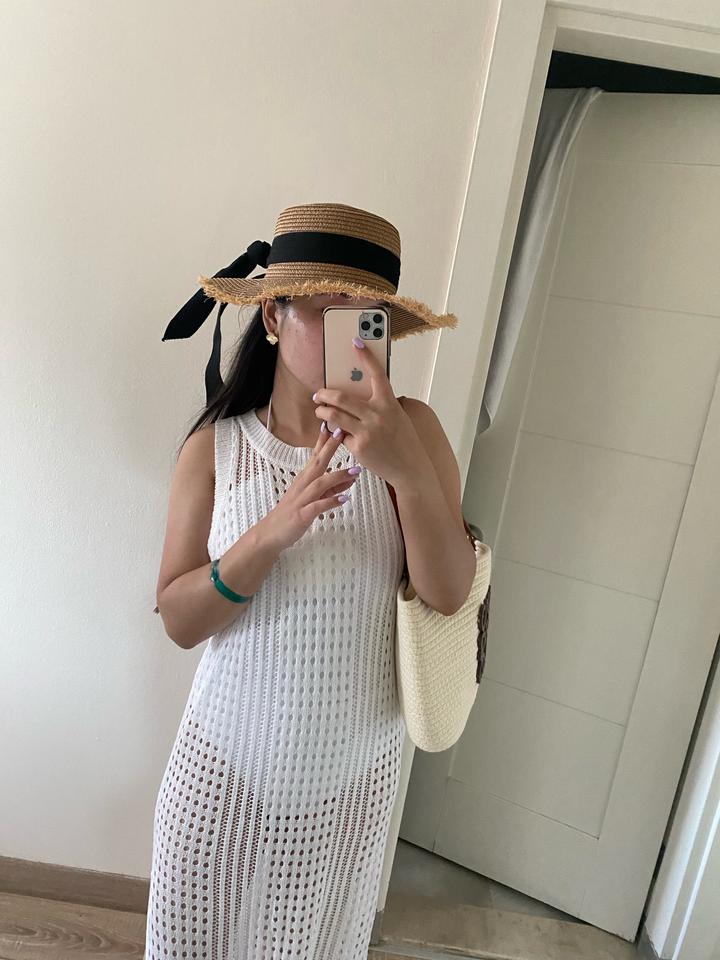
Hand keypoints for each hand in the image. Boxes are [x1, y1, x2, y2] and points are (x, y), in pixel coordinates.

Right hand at [262, 422, 360, 551]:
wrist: (270, 534)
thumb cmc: (292, 513)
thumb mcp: (314, 498)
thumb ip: (332, 488)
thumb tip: (351, 478)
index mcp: (304, 479)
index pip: (315, 455)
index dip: (324, 440)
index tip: (334, 424)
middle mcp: (302, 485)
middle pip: (317, 462)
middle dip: (330, 447)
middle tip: (342, 431)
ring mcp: (302, 499)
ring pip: (320, 484)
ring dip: (337, 476)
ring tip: (354, 471)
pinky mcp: (302, 514)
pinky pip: (317, 506)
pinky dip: (331, 502)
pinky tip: (344, 499)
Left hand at [312, 337, 425, 486]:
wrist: (410, 467)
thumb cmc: (402, 439)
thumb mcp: (396, 416)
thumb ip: (379, 404)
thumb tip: (355, 393)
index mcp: (389, 402)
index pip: (376, 373)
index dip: (365, 356)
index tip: (355, 342)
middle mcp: (378, 415)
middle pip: (341, 397)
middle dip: (324, 394)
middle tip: (318, 394)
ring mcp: (367, 431)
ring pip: (334, 416)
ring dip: (322, 412)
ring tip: (320, 411)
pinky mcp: (358, 447)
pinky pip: (340, 435)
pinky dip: (335, 432)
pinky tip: (335, 432)